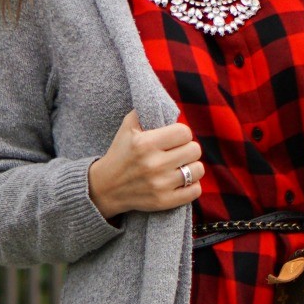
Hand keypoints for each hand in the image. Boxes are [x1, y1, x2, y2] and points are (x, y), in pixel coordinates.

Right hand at [88, 110, 203, 219]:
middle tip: (178, 151)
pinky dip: (192, 185)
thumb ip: (145, 110)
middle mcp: (154, 164)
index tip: (175, 138)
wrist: (105, 187)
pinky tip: (182, 181)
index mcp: (145, 143)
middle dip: (188, 149)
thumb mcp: (127, 127)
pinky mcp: (163, 202)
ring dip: (192, 167)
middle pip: (194, 150)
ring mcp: (160, 185)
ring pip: (198, 170)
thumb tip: (163, 102)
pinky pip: (195, 191)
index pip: (185, 132)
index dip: (182, 133)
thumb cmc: (120, 153)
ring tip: (181, 166)